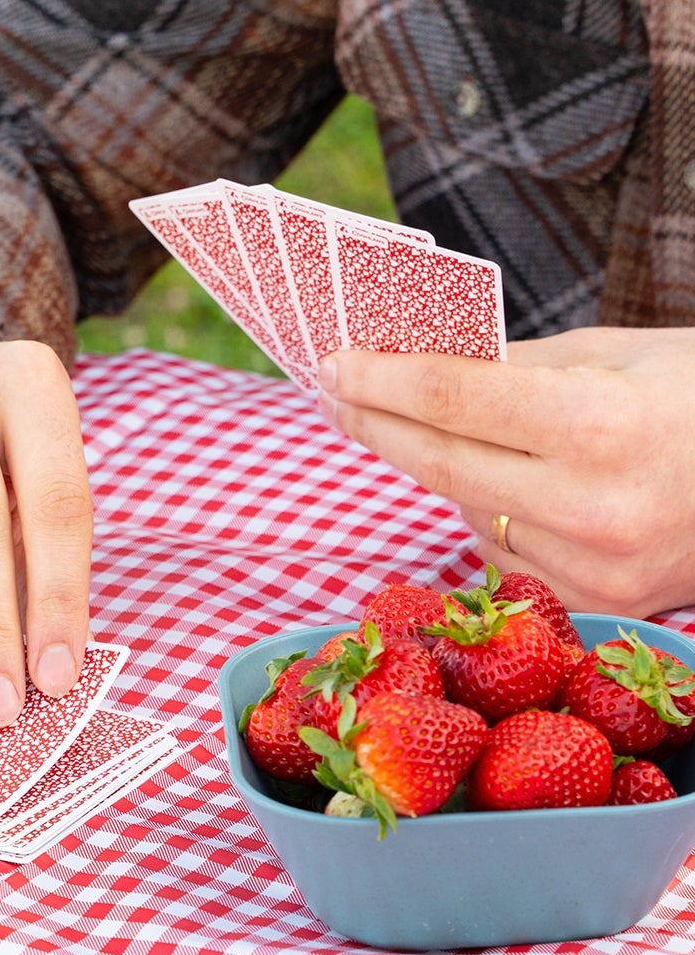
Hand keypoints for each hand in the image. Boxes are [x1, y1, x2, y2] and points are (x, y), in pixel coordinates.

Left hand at [319, 327, 694, 616]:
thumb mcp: (621, 353)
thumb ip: (517, 364)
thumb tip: (415, 354)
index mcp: (599, 426)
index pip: (452, 400)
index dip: (381, 377)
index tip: (333, 360)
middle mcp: (591, 508)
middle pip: (439, 463)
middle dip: (375, 421)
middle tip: (334, 389)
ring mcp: (591, 567)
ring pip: (466, 509)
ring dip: (435, 464)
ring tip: (415, 419)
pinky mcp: (592, 601)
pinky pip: (502, 551)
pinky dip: (487, 511)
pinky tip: (504, 480)